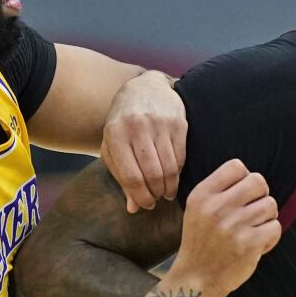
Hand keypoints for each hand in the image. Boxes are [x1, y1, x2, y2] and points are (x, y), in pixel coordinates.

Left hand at [100, 70, 186, 213]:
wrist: (145, 88)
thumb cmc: (124, 123)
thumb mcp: (114, 147)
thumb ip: (121, 177)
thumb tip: (133, 208)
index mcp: (115, 134)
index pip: (131, 176)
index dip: (140, 196)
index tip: (146, 205)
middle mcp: (137, 127)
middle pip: (152, 174)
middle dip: (156, 193)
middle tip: (157, 199)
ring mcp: (159, 123)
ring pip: (169, 167)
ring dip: (169, 186)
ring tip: (166, 193)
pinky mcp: (178, 122)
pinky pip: (181, 157)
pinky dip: (179, 173)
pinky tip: (174, 178)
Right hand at [170, 160, 280, 296]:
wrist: (196, 279)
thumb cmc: (201, 242)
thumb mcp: (197, 209)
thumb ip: (220, 190)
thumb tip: (253, 178)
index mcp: (202, 195)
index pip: (236, 167)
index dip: (245, 179)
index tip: (241, 196)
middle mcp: (217, 208)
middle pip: (258, 182)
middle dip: (261, 196)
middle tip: (253, 212)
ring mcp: (234, 226)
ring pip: (271, 204)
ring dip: (267, 217)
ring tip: (254, 230)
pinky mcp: (249, 245)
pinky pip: (275, 227)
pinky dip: (270, 236)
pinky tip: (257, 244)